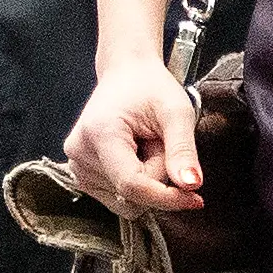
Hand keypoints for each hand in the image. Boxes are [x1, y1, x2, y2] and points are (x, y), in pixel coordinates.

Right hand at [63, 55, 204, 214]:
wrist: (127, 73)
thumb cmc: (150, 86)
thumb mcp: (177, 111)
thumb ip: (183, 149)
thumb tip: (191, 185)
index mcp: (99, 134)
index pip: (132, 186)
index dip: (166, 197)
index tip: (195, 199)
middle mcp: (80, 153)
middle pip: (131, 194)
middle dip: (157, 177)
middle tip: (160, 142)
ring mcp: (77, 165)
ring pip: (126, 199)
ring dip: (146, 178)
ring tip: (146, 144)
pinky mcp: (81, 174)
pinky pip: (118, 196)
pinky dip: (135, 180)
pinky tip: (135, 154)